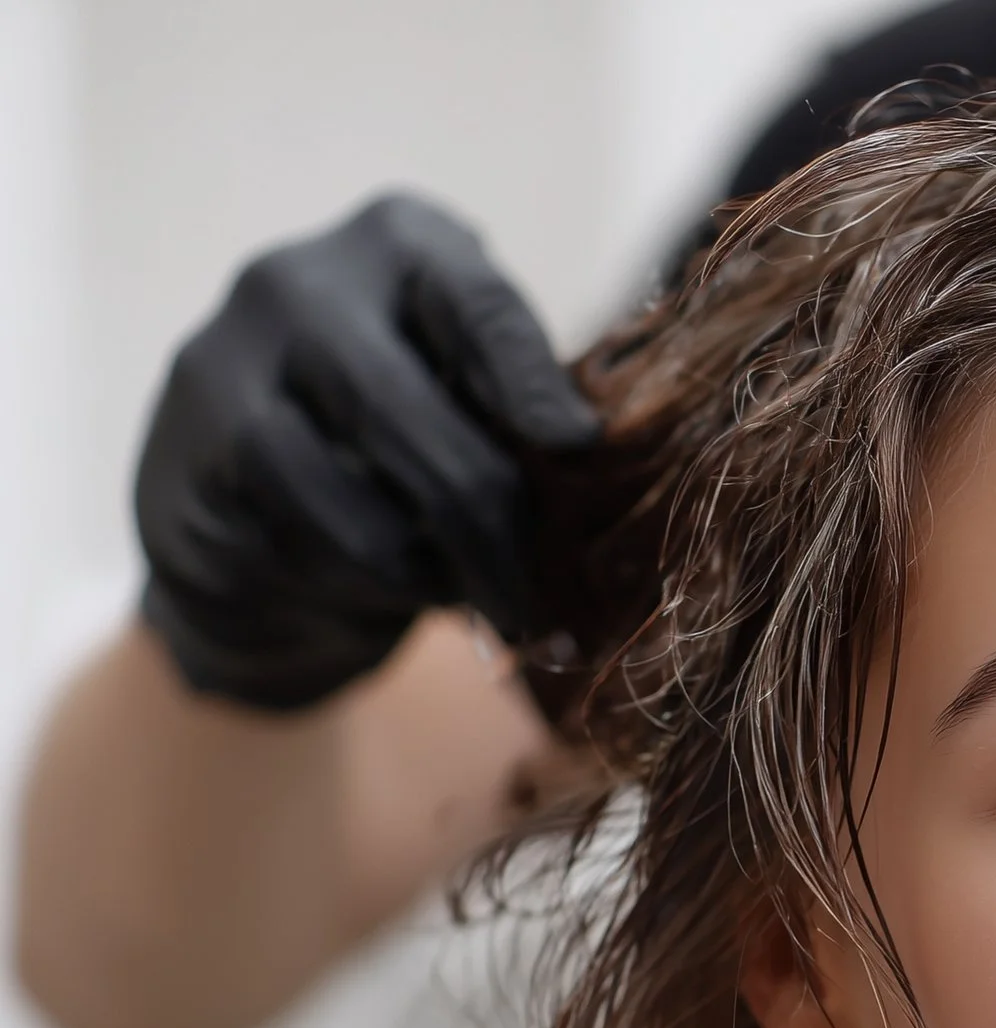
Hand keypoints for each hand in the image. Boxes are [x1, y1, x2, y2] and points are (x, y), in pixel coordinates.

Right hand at [134, 193, 599, 711]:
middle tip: (533, 605)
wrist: (240, 506)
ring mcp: (227, 363)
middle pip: (426, 427)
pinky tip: (379, 585)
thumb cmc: (401, 439)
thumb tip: (594, 468)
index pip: (478, 305)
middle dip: (495, 534)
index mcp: (400, 241)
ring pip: (365, 514)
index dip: (531, 382)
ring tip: (459, 593)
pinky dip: (365, 590)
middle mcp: (302, 283)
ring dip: (431, 579)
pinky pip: (307, 554)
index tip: (578, 446)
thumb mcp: (468, 394)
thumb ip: (518, 409)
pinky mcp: (187, 459)